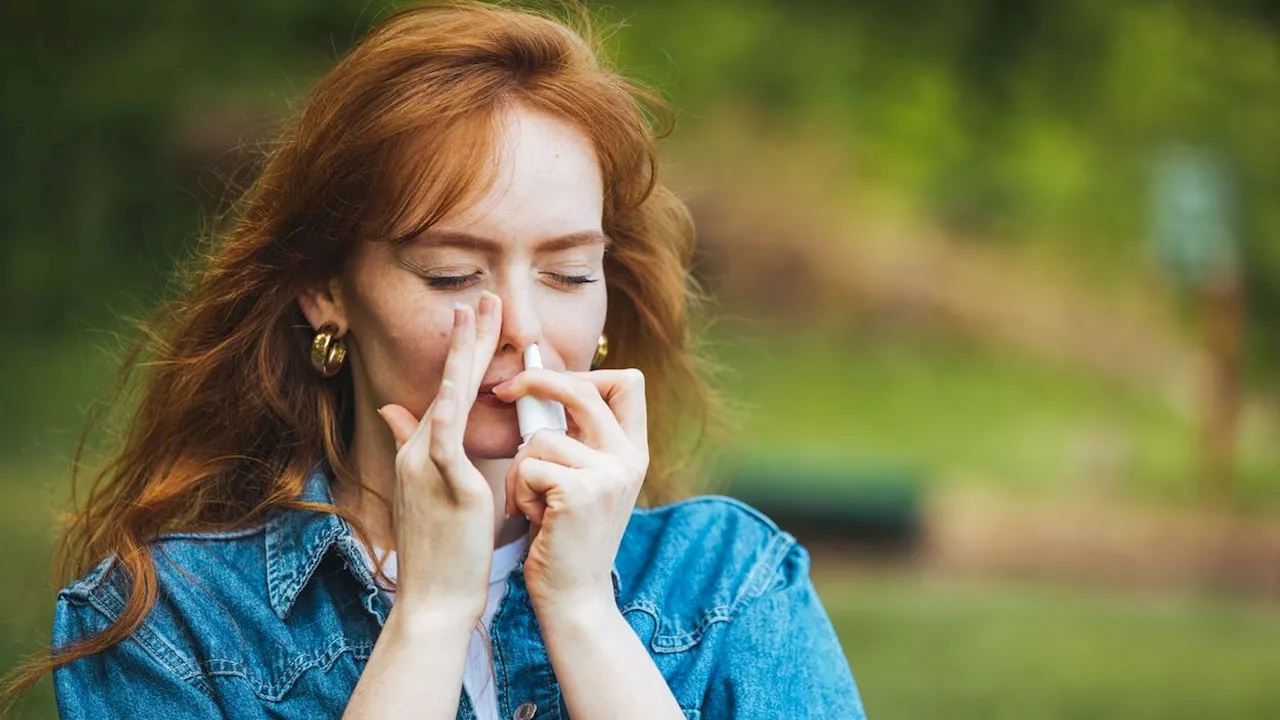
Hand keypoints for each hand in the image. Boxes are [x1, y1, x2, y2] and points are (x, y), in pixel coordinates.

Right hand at [375, 291, 502, 618]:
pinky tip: (459, 386)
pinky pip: (444, 444)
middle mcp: (419, 451)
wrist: (433, 599)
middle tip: (483, 296)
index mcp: (421, 451)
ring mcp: (426, 468)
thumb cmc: (440, 551)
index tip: (480, 316)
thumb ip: (412, 448)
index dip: (465, 352)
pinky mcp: (443, 489)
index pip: (448, 390)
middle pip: (447, 383)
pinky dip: (449, 413)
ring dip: (462, 356)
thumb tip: (394, 411)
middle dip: (466, 338)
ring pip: (446, 400)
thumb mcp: (425, 491)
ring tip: (475, 316)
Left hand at [491, 368, 648, 614]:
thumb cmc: (566, 535)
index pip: (627, 382)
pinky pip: (528, 465)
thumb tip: (543, 382)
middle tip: (504, 391)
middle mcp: (628, 458)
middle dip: (536, 381)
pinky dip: (518, 491)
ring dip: (520, 469)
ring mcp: (608, 474)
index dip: (587, 372)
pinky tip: (532, 518)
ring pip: (540, 437)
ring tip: (532, 502)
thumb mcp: (585, 479)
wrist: (574, 595)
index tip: (549, 380)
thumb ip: (580, 437)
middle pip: (582, 388)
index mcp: (633, 451)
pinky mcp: (579, 491)